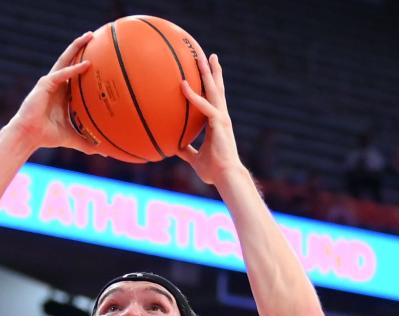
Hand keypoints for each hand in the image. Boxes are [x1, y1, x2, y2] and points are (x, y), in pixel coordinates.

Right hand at [8, 32, 100, 154]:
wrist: (29, 136)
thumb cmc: (47, 136)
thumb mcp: (72, 138)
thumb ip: (88, 142)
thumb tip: (105, 151)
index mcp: (63, 93)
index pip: (76, 73)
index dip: (85, 62)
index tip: (99, 54)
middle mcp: (57, 84)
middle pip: (70, 60)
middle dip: (81, 47)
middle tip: (94, 35)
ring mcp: (50, 82)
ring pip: (65, 60)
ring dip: (76, 48)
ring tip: (88, 37)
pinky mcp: (44, 85)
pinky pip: (61, 75)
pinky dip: (73, 70)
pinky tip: (85, 65)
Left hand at [177, 53, 243, 185]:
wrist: (225, 176)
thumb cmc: (213, 171)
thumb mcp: (195, 159)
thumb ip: (186, 151)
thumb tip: (173, 148)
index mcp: (216, 123)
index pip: (213, 100)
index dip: (210, 86)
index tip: (205, 74)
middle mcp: (221, 116)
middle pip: (216, 89)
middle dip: (212, 72)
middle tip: (208, 56)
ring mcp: (221, 118)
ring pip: (214, 90)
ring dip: (207, 73)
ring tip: (202, 56)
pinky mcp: (219, 122)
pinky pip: (204, 106)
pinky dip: (193, 95)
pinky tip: (183, 84)